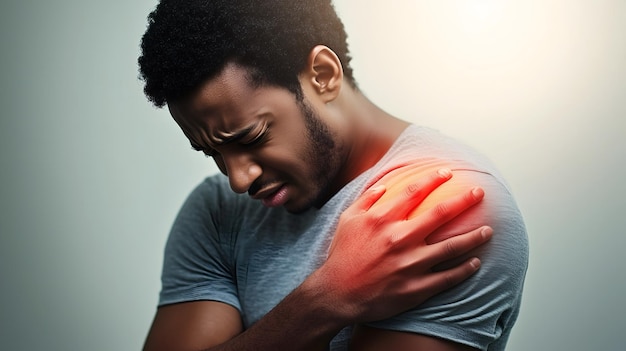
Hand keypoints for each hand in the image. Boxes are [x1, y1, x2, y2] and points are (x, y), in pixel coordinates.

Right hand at [319, 166, 491, 322]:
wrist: (337, 294)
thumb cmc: (342, 255)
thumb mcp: (347, 220)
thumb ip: (367, 199)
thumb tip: (384, 185)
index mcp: (383, 219)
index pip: (415, 191)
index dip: (434, 179)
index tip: (448, 173)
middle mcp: (400, 238)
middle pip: (441, 213)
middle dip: (464, 200)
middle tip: (480, 192)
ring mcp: (410, 264)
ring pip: (452, 247)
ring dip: (473, 237)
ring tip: (488, 231)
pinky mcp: (415, 288)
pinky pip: (447, 277)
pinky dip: (465, 270)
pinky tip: (475, 263)